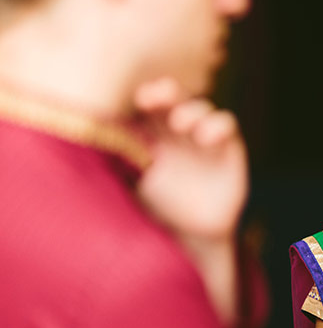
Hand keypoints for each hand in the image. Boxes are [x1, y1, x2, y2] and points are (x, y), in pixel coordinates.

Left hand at [133, 78, 247, 324]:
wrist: (193, 235)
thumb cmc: (157, 210)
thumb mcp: (130, 186)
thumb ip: (117, 163)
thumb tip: (88, 142)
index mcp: (150, 134)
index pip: (145, 104)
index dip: (142, 96)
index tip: (135, 102)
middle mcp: (177, 131)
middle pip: (173, 97)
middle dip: (165, 92)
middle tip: (154, 98)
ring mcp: (204, 138)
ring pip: (200, 107)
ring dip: (191, 110)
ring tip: (181, 124)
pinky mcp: (229, 148)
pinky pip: (227, 124)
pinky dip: (218, 124)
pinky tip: (207, 138)